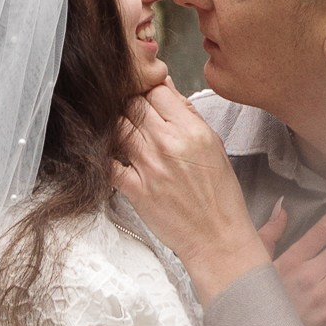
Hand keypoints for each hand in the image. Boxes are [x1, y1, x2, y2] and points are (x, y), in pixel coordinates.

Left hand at [112, 81, 269, 304]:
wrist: (216, 236)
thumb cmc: (218, 194)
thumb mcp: (213, 144)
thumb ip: (188, 115)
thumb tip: (166, 89)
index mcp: (191, 130)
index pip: (157, 91)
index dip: (149, 91)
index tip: (148, 98)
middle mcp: (168, 144)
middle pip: (133, 104)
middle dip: (130, 104)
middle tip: (133, 113)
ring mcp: (149, 167)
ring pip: (117, 127)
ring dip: (117, 126)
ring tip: (124, 133)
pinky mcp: (135, 189)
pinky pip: (109, 163)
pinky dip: (106, 155)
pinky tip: (113, 155)